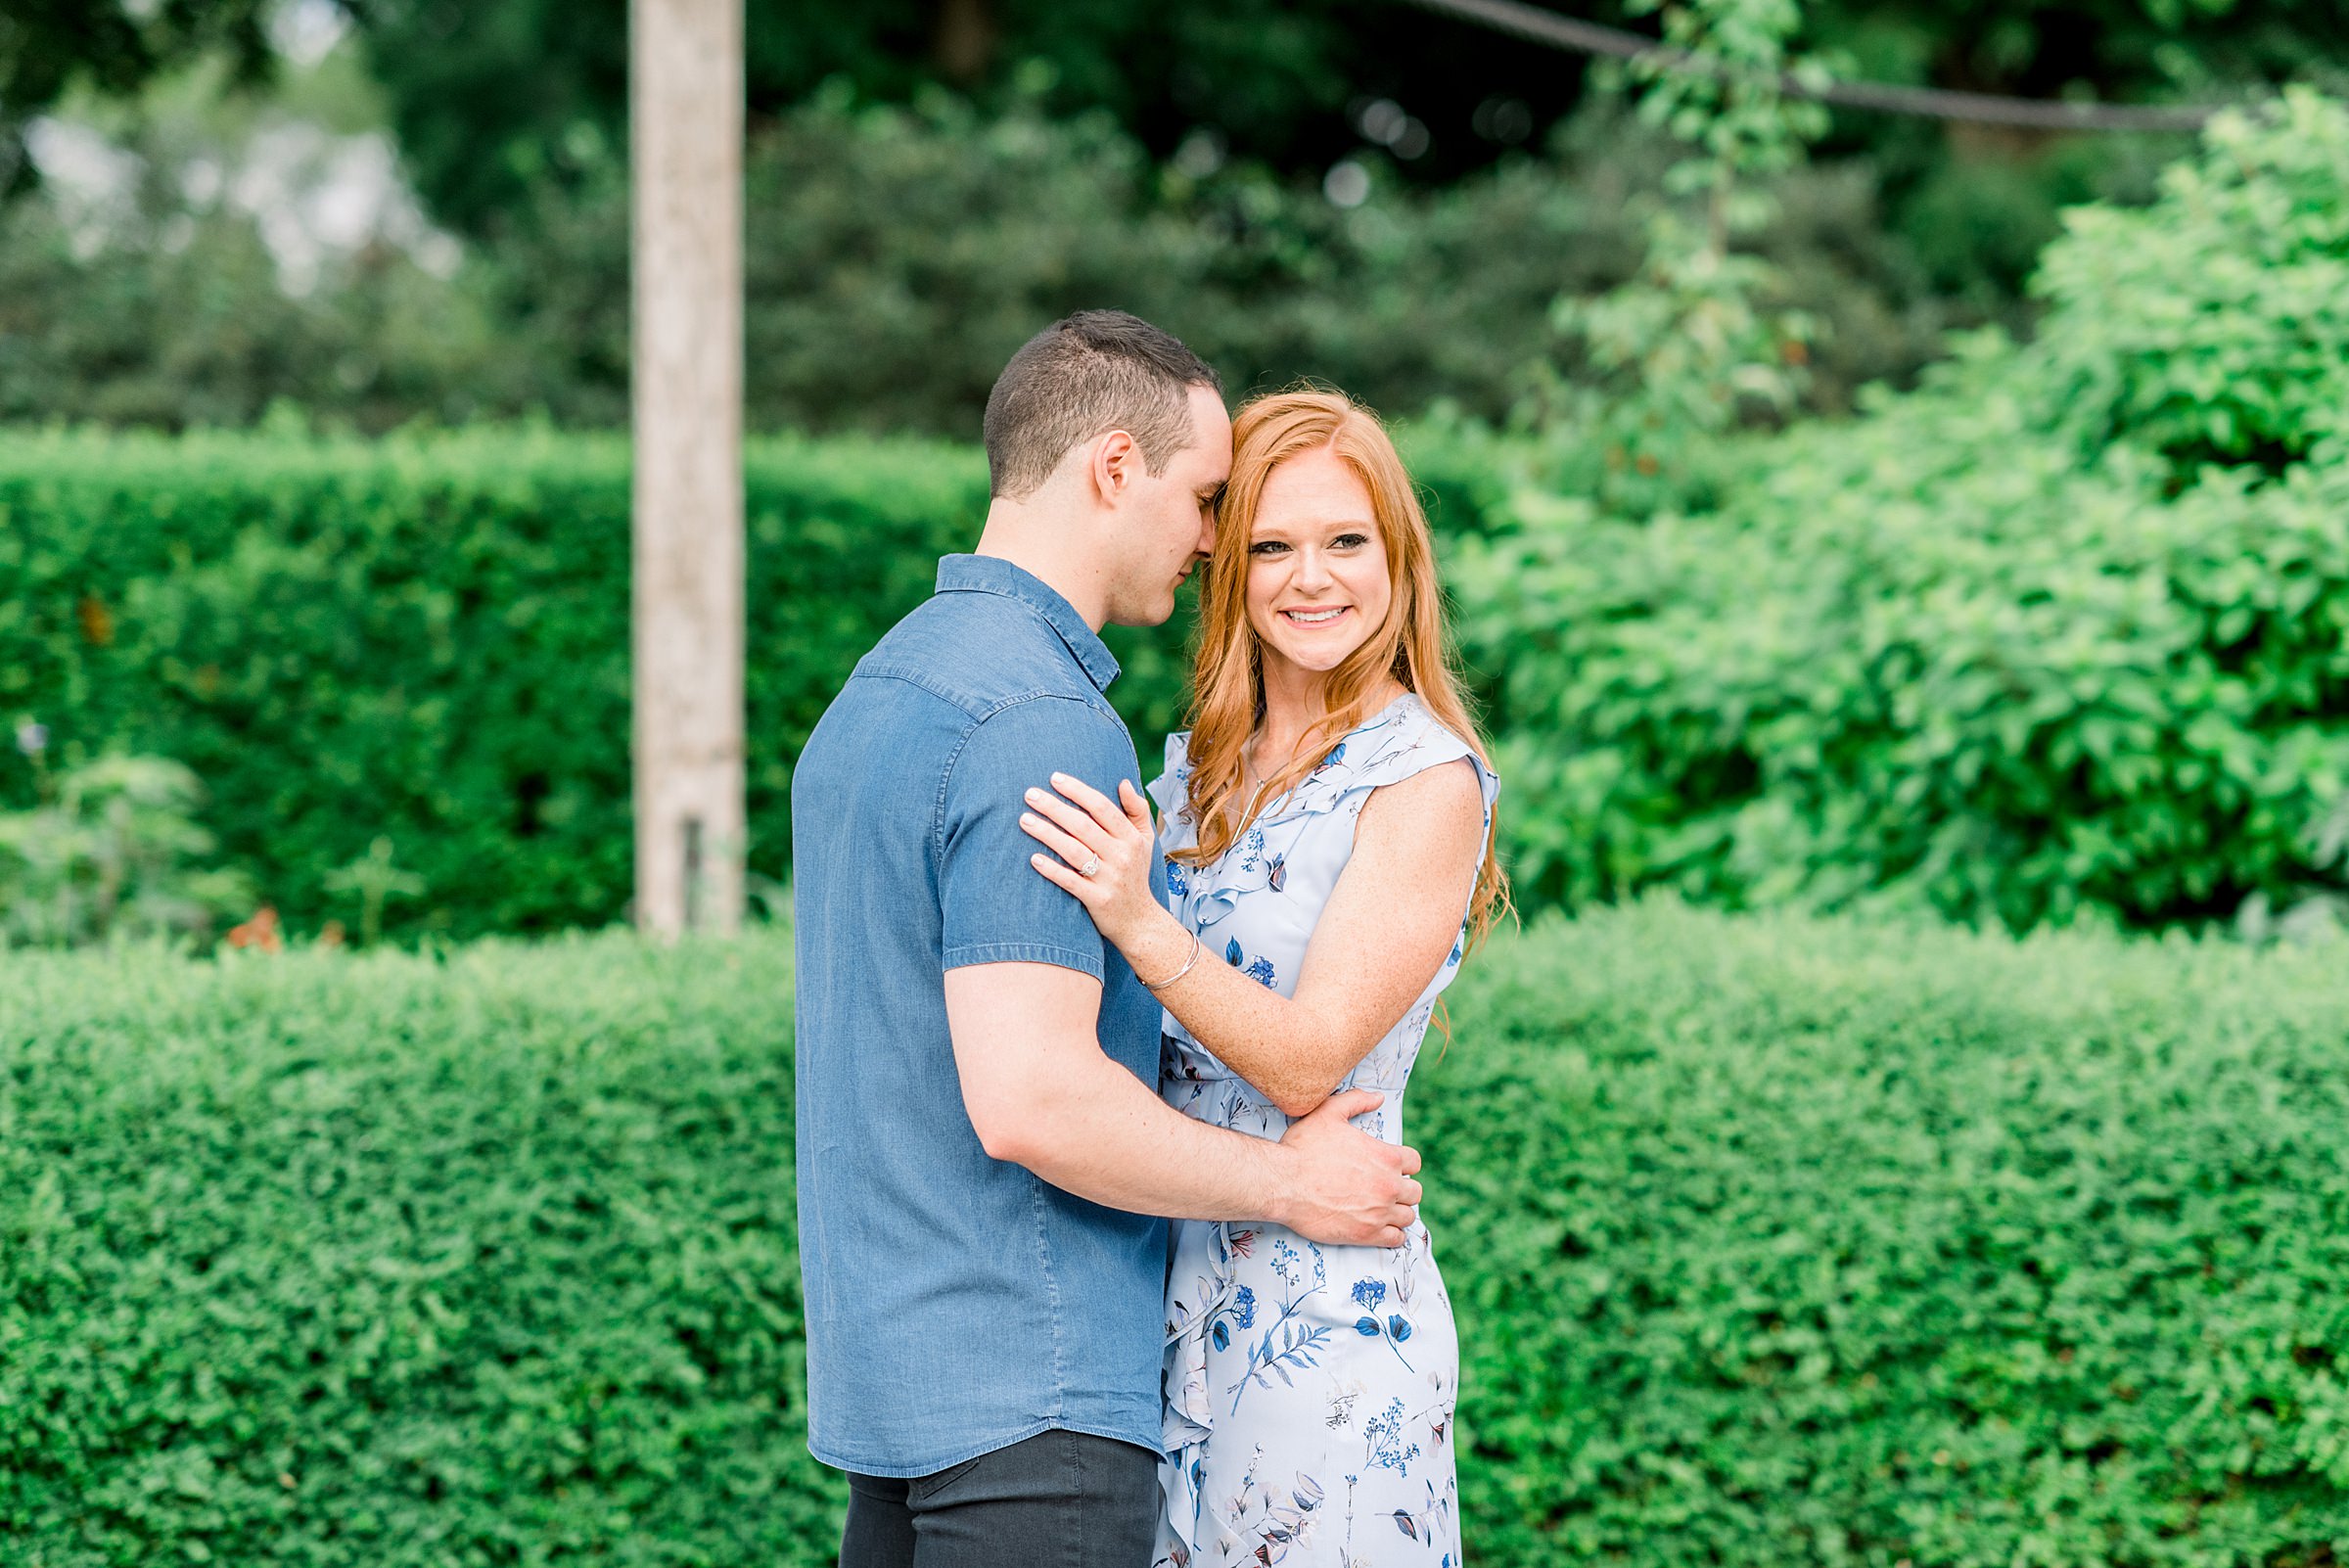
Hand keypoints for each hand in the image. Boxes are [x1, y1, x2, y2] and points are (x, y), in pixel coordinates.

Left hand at [1023, 773, 1161, 950]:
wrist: (1140, 921)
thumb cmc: (1136, 873)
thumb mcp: (1145, 840)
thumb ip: (1136, 809)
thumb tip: (1123, 781)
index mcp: (1130, 838)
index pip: (1102, 807)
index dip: (1077, 790)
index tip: (1054, 778)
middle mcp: (1121, 856)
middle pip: (1083, 826)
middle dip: (1054, 807)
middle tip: (1029, 794)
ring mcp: (1109, 879)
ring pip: (1074, 851)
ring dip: (1047, 834)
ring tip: (1024, 820)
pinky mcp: (1097, 900)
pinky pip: (1070, 882)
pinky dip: (1052, 870)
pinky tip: (1033, 858)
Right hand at [1273, 1089, 1421, 1249]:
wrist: (1283, 1183)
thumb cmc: (1303, 1149)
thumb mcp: (1329, 1112)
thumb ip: (1356, 1101)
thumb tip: (1378, 1097)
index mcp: (1386, 1157)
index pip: (1415, 1163)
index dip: (1404, 1164)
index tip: (1392, 1168)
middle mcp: (1388, 1186)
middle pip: (1415, 1192)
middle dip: (1403, 1190)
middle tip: (1385, 1190)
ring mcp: (1379, 1212)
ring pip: (1408, 1216)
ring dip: (1399, 1212)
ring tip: (1384, 1210)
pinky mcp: (1367, 1234)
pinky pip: (1396, 1239)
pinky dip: (1393, 1235)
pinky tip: (1383, 1229)